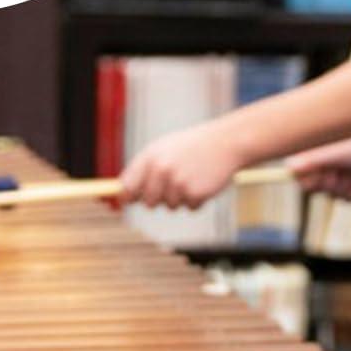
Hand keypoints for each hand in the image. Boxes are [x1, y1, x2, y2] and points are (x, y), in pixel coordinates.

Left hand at [119, 123, 245, 208]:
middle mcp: (161, 170)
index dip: (125, 197)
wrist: (225, 142)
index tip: (127, 202)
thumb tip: (125, 195)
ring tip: (192, 177)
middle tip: (174, 184)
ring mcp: (178, 182)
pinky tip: (203, 182)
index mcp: (150, 157)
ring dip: (181, 197)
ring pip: (170, 206)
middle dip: (159, 198)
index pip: (127, 186)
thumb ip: (144, 168)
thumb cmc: (192, 146)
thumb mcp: (165, 148)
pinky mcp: (195, 193)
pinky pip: (190, 208)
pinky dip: (197, 200)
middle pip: (148, 202)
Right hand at [286, 135, 350, 199]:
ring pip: (332, 195)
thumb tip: (289, 167)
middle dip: (330, 183)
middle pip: (314, 189)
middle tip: (341, 172)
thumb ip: (313, 160)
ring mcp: (338, 175)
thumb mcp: (336, 153)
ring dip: (344, 187)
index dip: (310, 179)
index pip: (297, 174)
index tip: (322, 174)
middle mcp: (323, 164)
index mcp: (314, 152)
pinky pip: (346, 199)